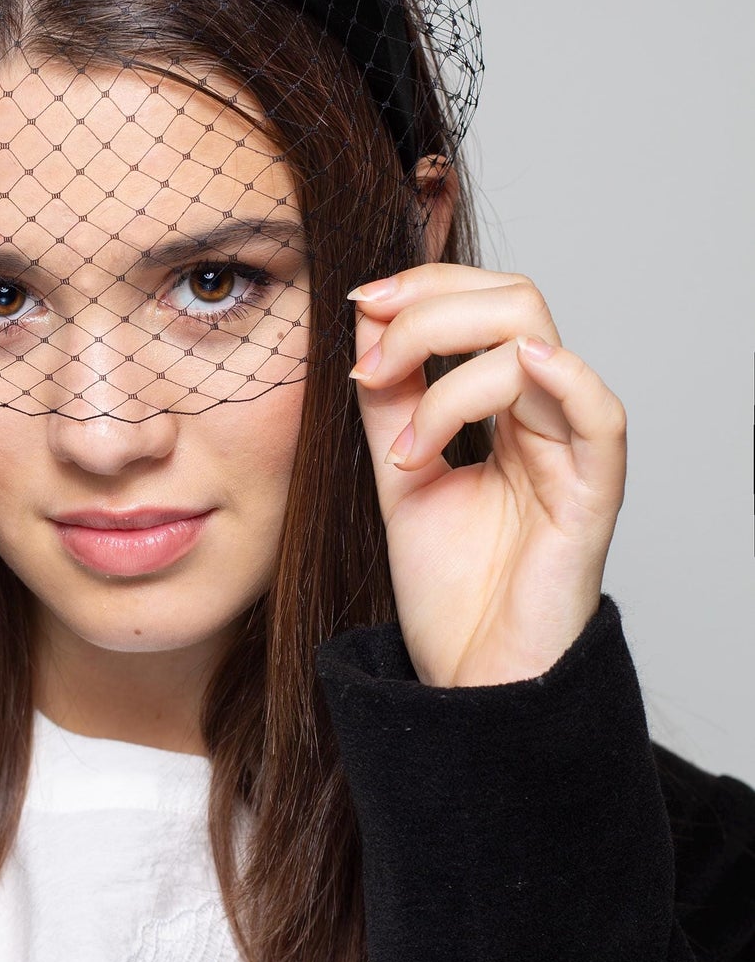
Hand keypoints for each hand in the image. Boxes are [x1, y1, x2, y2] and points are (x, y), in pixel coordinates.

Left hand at [347, 263, 626, 685]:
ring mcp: (571, 452)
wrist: (469, 676)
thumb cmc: (448, 583)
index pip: (484, 301)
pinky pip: (600, 419)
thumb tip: (369, 315)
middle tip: (372, 361)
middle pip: (515, 303)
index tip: (361, 301)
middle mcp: (545, 416)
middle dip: (431, 310)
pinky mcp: (590, 499)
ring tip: (403, 441)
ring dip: (449, 373)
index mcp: (507, 405)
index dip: (424, 285)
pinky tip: (518, 368)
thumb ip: (389, 396)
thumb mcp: (398, 469)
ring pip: (535, 346)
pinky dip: (564, 379)